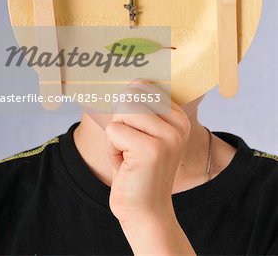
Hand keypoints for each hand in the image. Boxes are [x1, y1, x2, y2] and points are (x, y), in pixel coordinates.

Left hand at [105, 78, 190, 223]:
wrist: (145, 212)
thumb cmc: (137, 169)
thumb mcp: (141, 132)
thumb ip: (136, 106)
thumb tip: (115, 79)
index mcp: (178, 116)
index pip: (141, 85)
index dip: (126, 108)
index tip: (134, 132)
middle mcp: (178, 123)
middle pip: (130, 95)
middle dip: (120, 121)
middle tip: (129, 146)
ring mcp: (168, 136)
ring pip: (121, 111)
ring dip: (115, 135)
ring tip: (128, 155)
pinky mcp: (152, 149)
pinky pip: (114, 131)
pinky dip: (112, 149)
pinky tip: (126, 165)